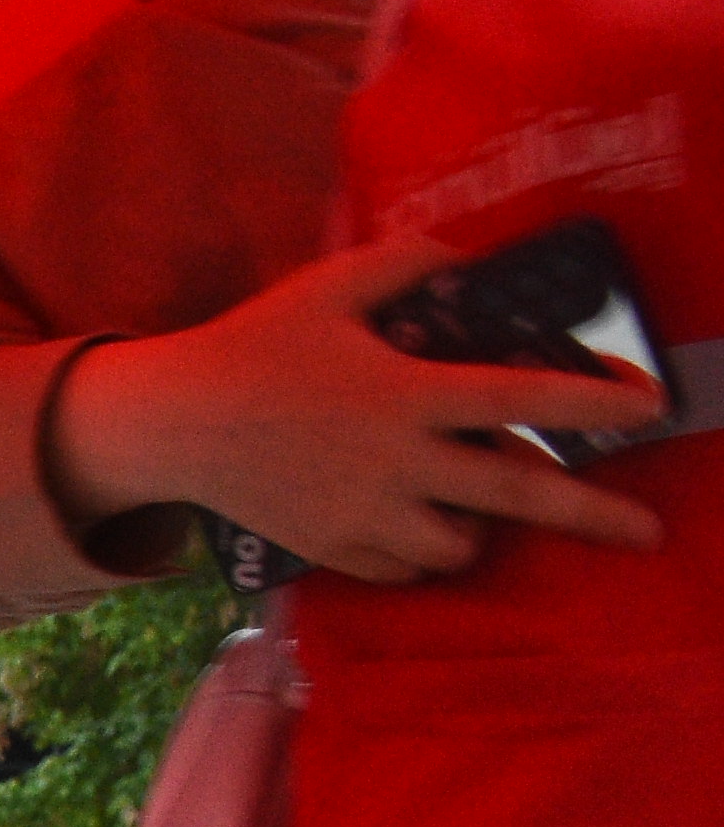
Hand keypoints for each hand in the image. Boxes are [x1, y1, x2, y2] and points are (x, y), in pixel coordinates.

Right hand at [44, 238, 668, 580]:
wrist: (175, 423)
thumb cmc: (254, 344)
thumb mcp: (331, 286)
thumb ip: (410, 263)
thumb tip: (469, 258)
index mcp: (408, 391)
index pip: (525, 395)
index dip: (595, 400)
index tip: (650, 404)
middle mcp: (398, 460)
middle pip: (518, 493)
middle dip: (594, 515)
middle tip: (648, 533)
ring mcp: (365, 512)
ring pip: (462, 543)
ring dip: (485, 527)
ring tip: (478, 506)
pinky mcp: (334, 547)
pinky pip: (405, 568)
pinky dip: (424, 552)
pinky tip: (421, 526)